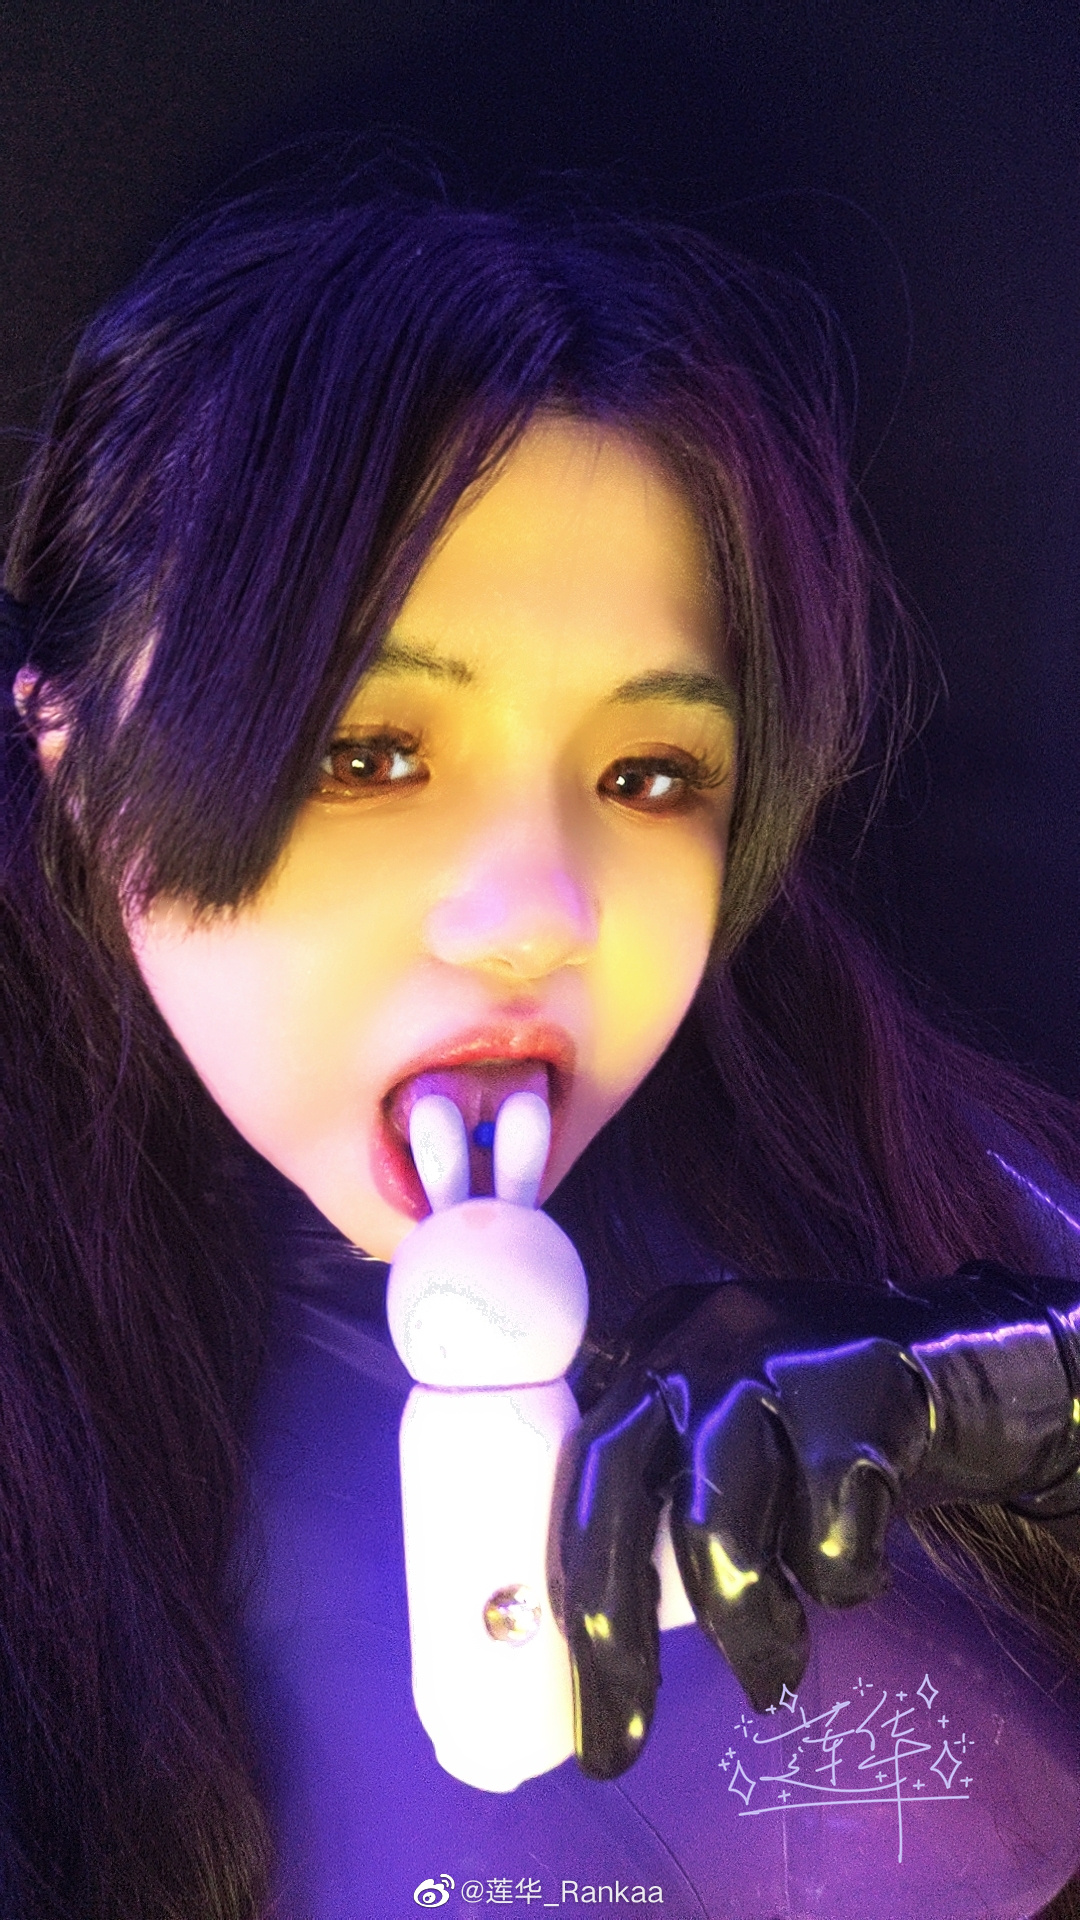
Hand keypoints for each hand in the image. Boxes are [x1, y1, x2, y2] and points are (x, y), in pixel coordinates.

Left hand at [553, 1264, 1079, 1778]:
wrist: (956, 1357)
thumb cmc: (815, 1434)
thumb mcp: (719, 1434)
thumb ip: (659, 1496)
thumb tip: (595, 1646)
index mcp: (643, 1359)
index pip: (573, 1479)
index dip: (569, 1598)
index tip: (581, 1714)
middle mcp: (689, 1345)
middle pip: (616, 1496)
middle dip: (617, 1631)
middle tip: (628, 1729)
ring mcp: (769, 1359)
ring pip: (720, 1531)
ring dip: (749, 1628)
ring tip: (775, 1666)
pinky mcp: (854, 1387)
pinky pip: (828, 1536)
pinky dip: (843, 1579)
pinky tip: (860, 1558)